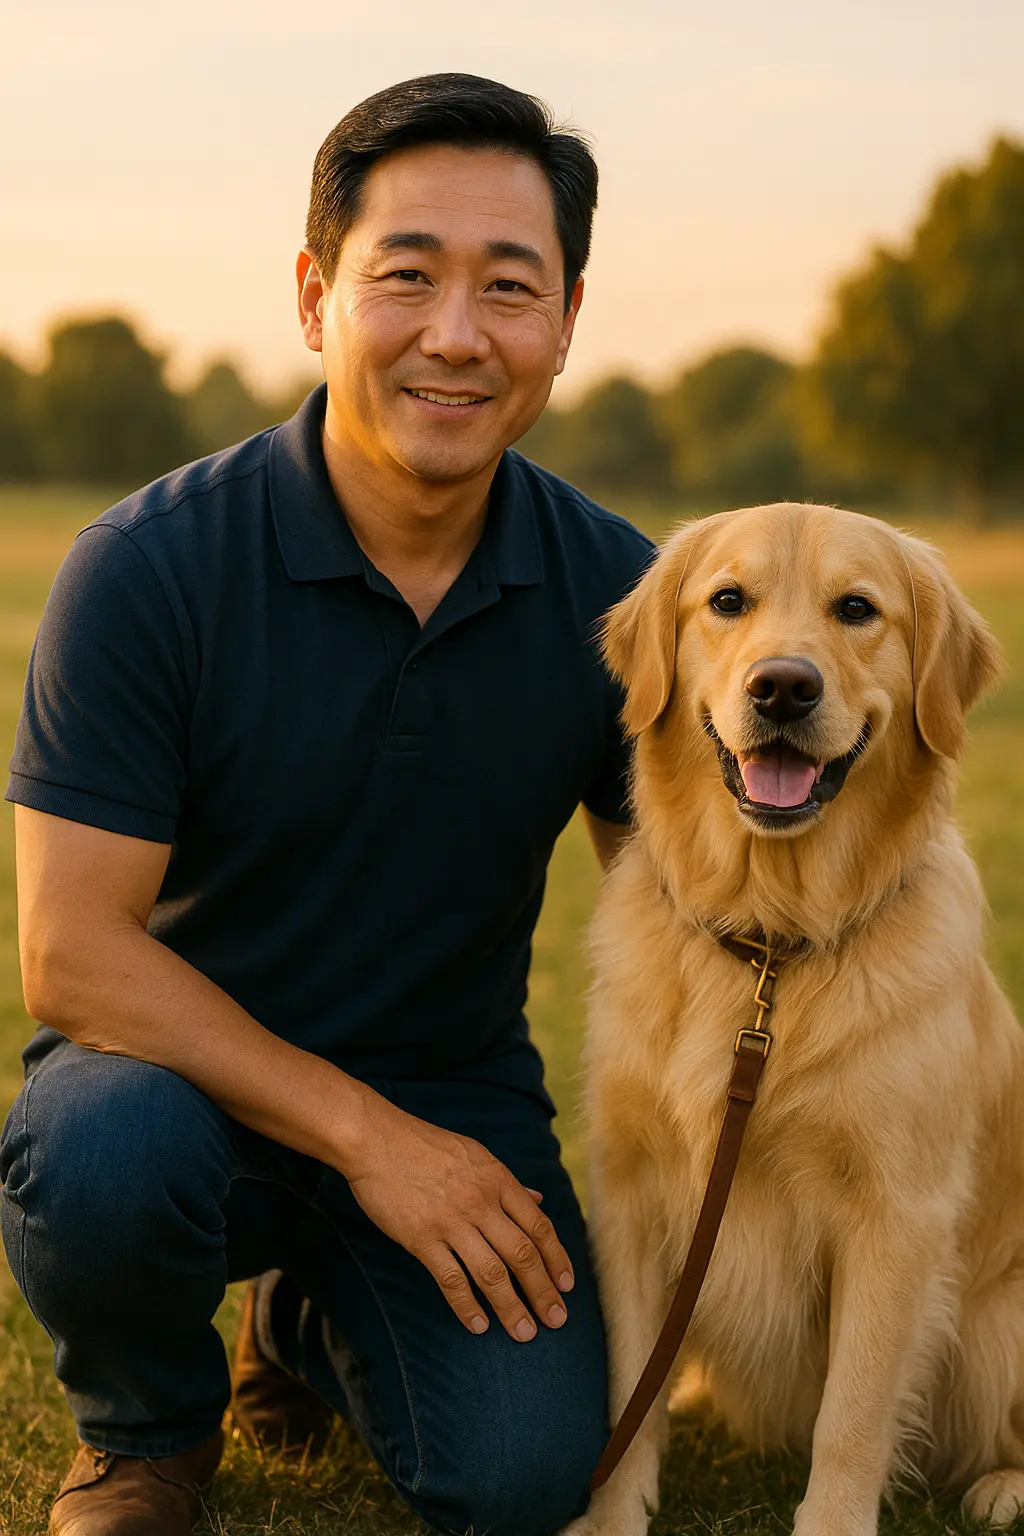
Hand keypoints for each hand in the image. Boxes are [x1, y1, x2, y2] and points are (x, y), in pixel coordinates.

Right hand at [342, 1093, 574, 1340]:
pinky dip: (466, 1306)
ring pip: (491, 1273)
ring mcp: (450, 1222)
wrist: (377, 1140)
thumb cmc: (426, 1144)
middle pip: (522, 1254)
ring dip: (511, 1307)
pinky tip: (478, 1325)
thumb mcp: (475, 1154)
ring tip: (524, 1332)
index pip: (538, 1226)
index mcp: (497, 1179)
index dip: (557, 1258)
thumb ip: (507, 1181)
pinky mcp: (421, 1238)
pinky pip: (450, 1279)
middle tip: (557, 1320)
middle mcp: (480, 1202)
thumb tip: (538, 1200)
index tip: (567, 1285)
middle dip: (543, 1291)